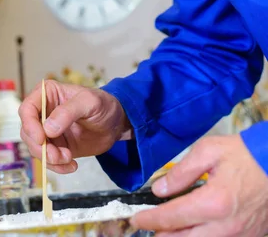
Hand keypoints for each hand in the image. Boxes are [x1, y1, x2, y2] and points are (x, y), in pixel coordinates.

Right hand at [19, 80, 130, 173]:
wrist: (115, 123)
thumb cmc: (102, 104)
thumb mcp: (89, 102)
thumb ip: (68, 112)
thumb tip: (48, 129)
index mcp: (47, 94)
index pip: (27, 109)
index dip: (30, 125)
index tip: (41, 139)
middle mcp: (43, 112)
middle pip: (28, 132)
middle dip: (41, 147)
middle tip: (58, 156)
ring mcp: (48, 131)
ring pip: (36, 148)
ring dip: (50, 159)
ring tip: (69, 159)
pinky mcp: (55, 146)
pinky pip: (48, 160)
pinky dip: (57, 167)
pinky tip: (72, 166)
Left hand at [132, 134, 267, 235]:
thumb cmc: (244, 154)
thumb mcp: (209, 151)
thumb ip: (182, 172)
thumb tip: (159, 190)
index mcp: (214, 203)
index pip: (172, 217)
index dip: (150, 220)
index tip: (136, 219)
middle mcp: (225, 227)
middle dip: (161, 235)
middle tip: (149, 226)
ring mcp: (239, 236)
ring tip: (167, 229)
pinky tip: (192, 230)